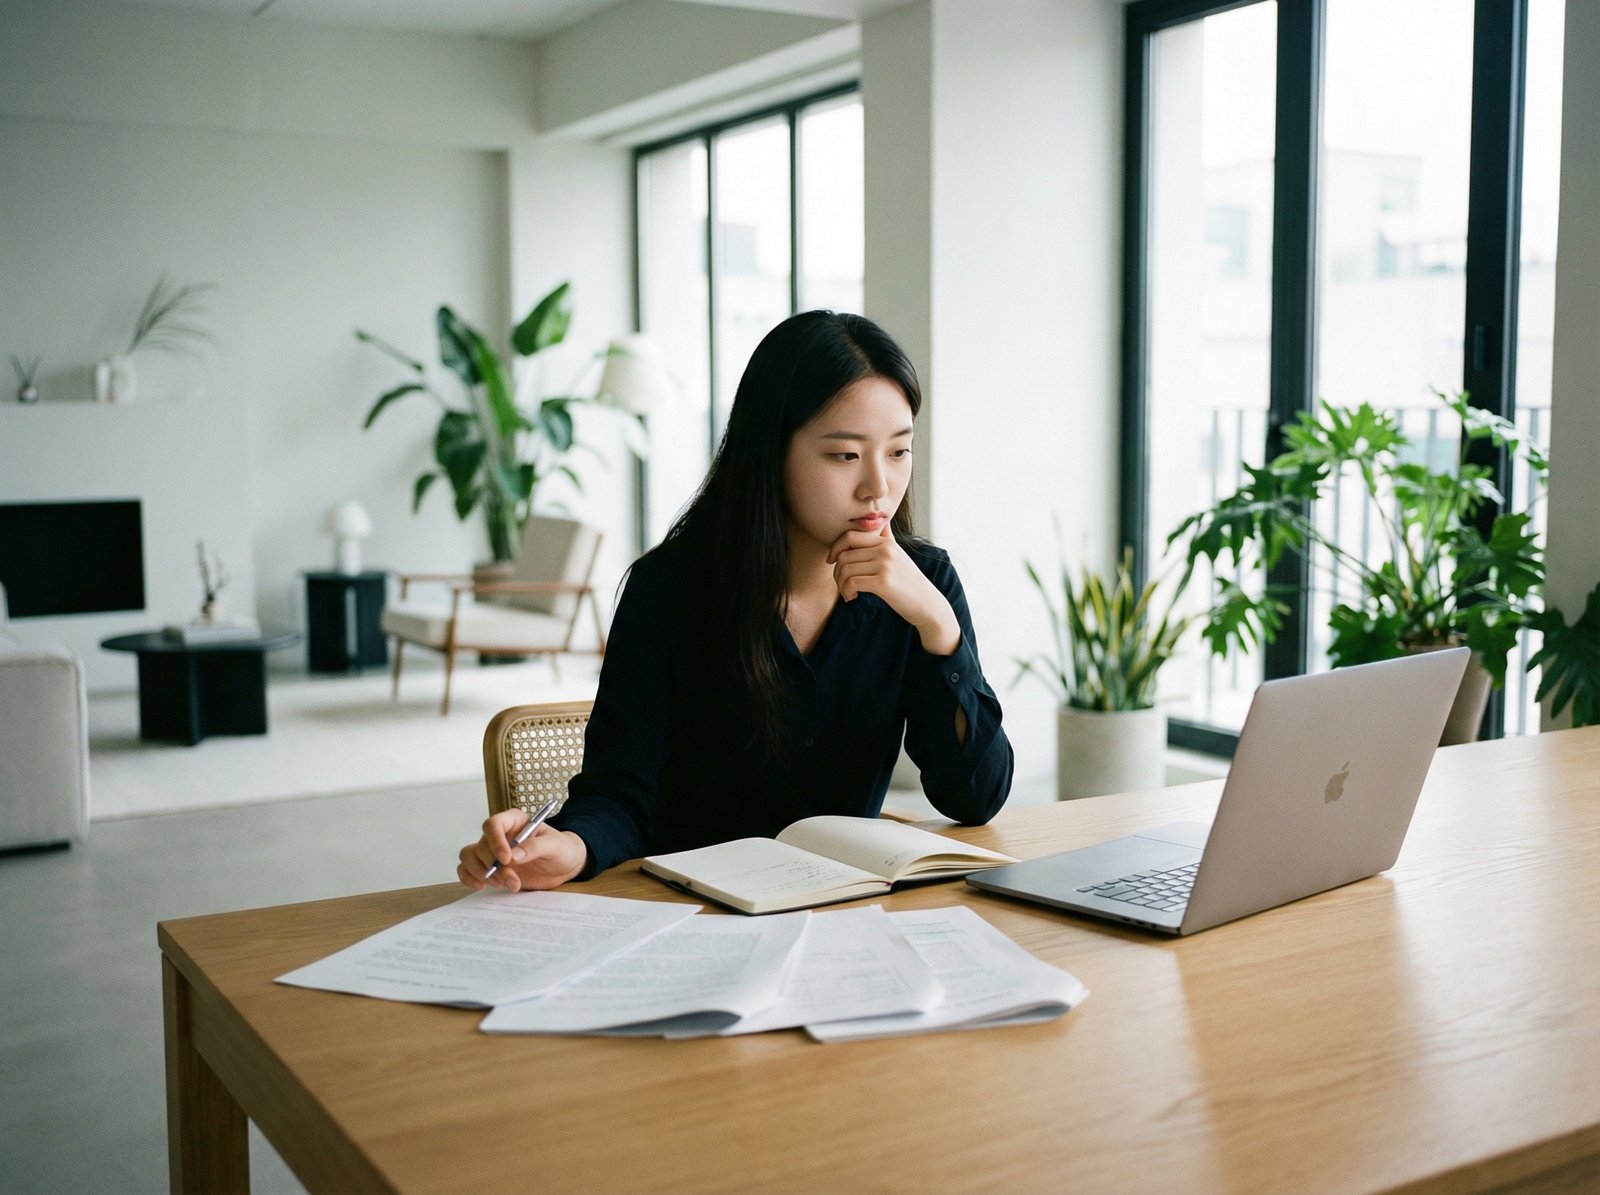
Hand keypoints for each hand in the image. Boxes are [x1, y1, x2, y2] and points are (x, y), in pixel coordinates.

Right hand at [457, 808, 587, 892]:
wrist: (563, 867)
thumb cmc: (561, 850)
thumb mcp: (556, 846)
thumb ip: (536, 847)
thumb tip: (515, 855)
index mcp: (514, 821)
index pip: (493, 824)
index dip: (495, 841)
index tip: (506, 859)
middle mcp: (499, 835)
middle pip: (482, 846)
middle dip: (495, 866)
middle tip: (513, 880)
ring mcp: (492, 851)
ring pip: (469, 856)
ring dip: (481, 873)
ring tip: (501, 884)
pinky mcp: (489, 868)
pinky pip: (467, 870)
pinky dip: (469, 878)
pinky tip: (482, 886)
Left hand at [826, 525, 961, 654]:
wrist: (927, 604)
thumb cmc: (909, 583)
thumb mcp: (900, 555)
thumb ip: (888, 539)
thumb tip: (884, 522)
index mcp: (886, 542)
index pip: (850, 536)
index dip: (835, 548)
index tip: (831, 561)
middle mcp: (885, 550)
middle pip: (844, 555)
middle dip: (837, 571)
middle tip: (843, 585)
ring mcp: (885, 565)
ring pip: (845, 569)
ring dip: (841, 584)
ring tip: (848, 593)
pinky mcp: (883, 582)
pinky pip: (852, 582)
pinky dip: (847, 592)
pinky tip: (853, 598)